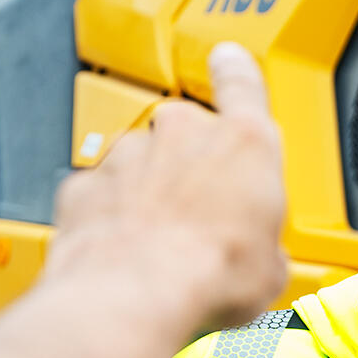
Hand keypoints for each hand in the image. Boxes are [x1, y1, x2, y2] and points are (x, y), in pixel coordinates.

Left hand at [49, 42, 289, 338]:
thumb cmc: (207, 275)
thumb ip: (267, 244)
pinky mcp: (85, 185)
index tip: (229, 60)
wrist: (134, 297)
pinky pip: (102, 195)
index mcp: (244, 144)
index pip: (243, 84)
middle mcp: (182, 134)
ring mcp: (128, 155)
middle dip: (193, 170)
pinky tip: (126, 254)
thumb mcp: (271, 268)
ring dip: (151, 196)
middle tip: (204, 219)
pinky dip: (112, 219)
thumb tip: (261, 258)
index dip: (236, 70)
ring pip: (142, 166)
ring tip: (163, 247)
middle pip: (188, 135)